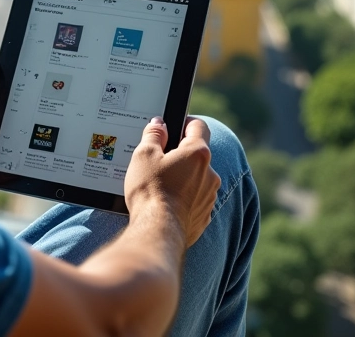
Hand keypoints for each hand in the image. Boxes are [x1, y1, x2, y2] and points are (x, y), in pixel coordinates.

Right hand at [124, 116, 219, 247]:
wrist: (157, 231)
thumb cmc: (151, 190)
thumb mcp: (144, 155)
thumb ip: (153, 135)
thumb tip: (158, 125)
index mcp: (197, 152)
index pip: (199, 126)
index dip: (185, 122)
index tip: (174, 126)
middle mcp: (210, 173)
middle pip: (198, 153)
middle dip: (181, 153)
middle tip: (160, 158)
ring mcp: (209, 196)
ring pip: (198, 177)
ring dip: (184, 176)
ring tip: (161, 184)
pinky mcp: (205, 215)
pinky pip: (196, 198)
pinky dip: (185, 197)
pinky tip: (167, 202)